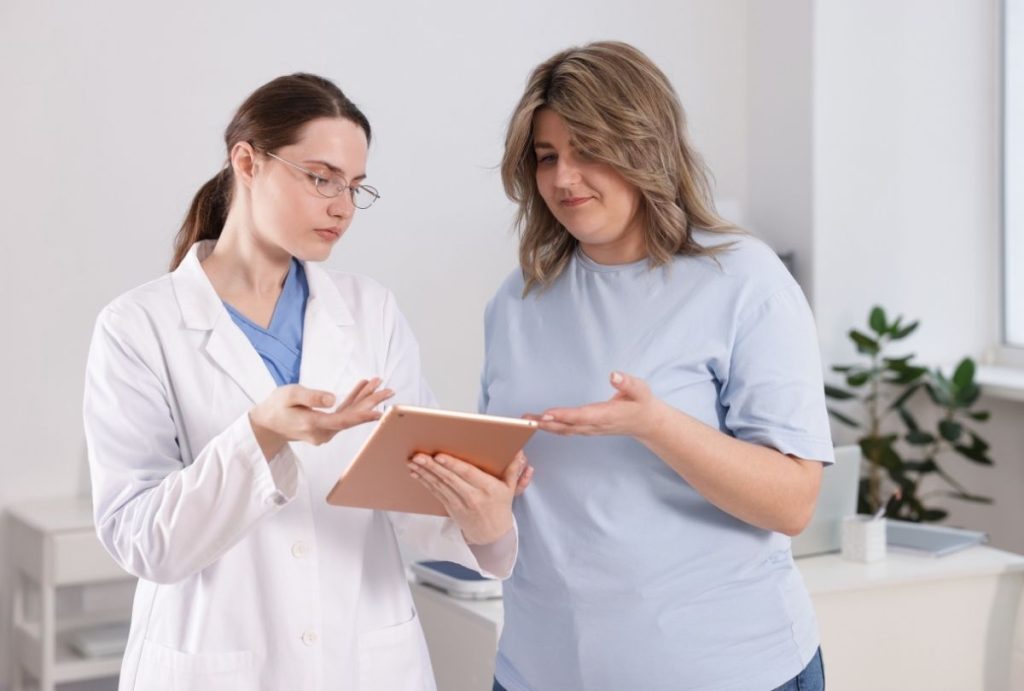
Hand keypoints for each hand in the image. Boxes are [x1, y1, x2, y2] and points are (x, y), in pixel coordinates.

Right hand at [249, 378, 393, 458]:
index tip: (379, 411)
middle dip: (371, 403)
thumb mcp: (290, 395)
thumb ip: (311, 397)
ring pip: (349, 414)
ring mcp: (326, 431)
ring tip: (379, 384)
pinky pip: (343, 413)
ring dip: (364, 399)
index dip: (362, 415)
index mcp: (313, 424)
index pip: (342, 420)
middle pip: (351, 417)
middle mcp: (323, 431)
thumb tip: (332, 399)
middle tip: (389, 390)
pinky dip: (353, 400)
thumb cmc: (276, 406)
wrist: (267, 424)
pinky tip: (363, 387)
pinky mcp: (326, 426)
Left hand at [408, 451, 530, 544]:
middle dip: (432, 467)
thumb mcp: (510, 488)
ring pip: (439, 485)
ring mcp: (460, 503)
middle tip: (418, 456)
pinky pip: (436, 492)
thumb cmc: (500, 507)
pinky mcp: (450, 508)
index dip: (452, 465)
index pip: (467, 474)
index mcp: (488, 488)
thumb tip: (519, 453)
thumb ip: (513, 470)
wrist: (492, 535)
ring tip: (413, 462)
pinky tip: (416, 473)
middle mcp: (472, 496)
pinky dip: (425, 482)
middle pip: (449, 479)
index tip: (439, 456)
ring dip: (424, 473)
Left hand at [524, 371, 663, 439]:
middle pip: (567, 427)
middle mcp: (596, 425)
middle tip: (525, 420)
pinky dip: (551, 428)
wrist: (646, 423)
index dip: (563, 416)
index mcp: (607, 415)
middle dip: (545, 424)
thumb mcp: (640, 390)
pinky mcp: (587, 429)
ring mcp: (590, 429)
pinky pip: (566, 431)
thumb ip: (627, 383)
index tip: (546, 414)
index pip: (582, 416)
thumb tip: (614, 375)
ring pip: (564, 431)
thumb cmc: (641, 403)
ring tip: (525, 421)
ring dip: (544, 427)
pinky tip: (538, 424)